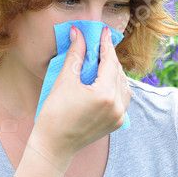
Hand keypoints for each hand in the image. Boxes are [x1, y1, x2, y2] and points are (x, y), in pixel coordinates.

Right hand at [32, 25, 131, 160]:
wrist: (54, 145)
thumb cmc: (54, 113)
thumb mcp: (64, 81)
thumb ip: (76, 55)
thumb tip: (79, 33)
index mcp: (105, 94)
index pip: (109, 61)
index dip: (105, 44)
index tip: (102, 31)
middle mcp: (117, 106)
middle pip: (117, 72)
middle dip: (108, 57)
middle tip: (99, 44)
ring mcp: (119, 116)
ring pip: (123, 85)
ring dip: (114, 71)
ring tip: (102, 61)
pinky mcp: (118, 123)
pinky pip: (122, 98)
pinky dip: (116, 86)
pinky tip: (106, 80)